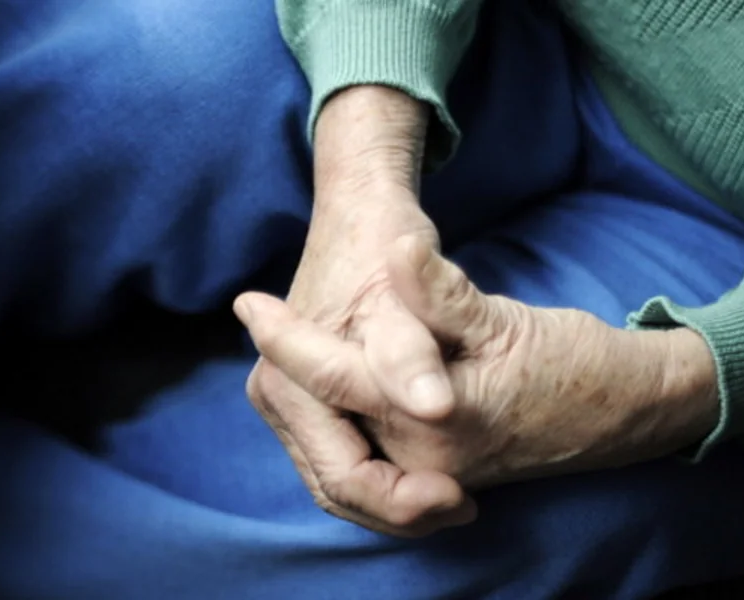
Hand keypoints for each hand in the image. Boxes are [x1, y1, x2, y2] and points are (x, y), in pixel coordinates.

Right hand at [240, 86, 474, 536]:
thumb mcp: (401, 302)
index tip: (465, 496)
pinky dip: (389, 474)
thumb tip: (432, 406)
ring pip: (343, 482)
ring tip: (458, 494)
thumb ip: (409, 356)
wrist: (361, 215)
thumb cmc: (380, 250)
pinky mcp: (309, 400)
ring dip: (398, 498)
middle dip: (403, 507)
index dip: (407, 499)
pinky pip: (346, 459)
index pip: (346, 477)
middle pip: (340, 488)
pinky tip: (435, 473)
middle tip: (468, 504)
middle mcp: (275, 398)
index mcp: (285, 384)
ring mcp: (289, 402)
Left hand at [240, 236, 720, 490]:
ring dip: (303, 411)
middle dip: (286, 381)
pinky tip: (323, 391)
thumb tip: (404, 251)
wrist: (622, 406)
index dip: (286, 339)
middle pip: (317, 436)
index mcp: (430, 424)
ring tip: (283, 353)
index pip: (333, 380)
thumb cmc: (569, 363)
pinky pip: (360, 464)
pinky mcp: (432, 473)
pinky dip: (332, 428)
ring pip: (332, 459)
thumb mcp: (502, 319)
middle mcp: (420, 461)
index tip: (250, 303)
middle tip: (263, 324)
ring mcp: (425, 474)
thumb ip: (442, 292)